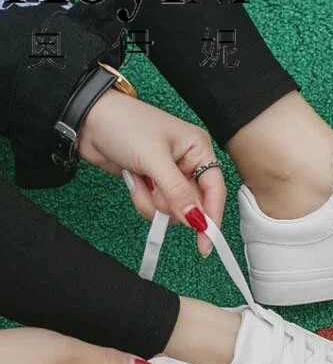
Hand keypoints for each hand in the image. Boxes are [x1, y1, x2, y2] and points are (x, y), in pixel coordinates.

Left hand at [79, 88, 225, 256]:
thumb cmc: (124, 124)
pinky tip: (134, 181)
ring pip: (172, 209)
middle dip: (169, 203)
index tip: (205, 242)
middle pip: (192, 204)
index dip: (211, 217)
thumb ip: (177, 192)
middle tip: (153, 188)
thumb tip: (196, 219)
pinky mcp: (151, 183)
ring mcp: (169, 175)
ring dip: (152, 202)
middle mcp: (188, 163)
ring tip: (139, 180)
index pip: (214, 190)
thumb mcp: (154, 158)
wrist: (87, 121)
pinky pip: (154, 207)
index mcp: (198, 149)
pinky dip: (142, 199)